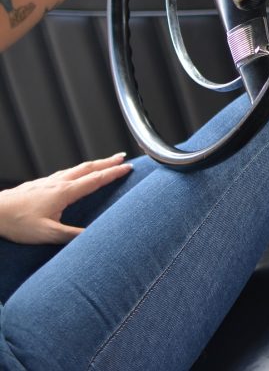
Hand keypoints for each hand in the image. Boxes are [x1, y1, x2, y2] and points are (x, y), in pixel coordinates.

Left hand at [0, 153, 132, 244]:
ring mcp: (47, 181)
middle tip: (122, 157)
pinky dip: (78, 170)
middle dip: (107, 162)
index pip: (95, 180)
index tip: (128, 167)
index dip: (113, 173)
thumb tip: (95, 236)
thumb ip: (72, 235)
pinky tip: (73, 175)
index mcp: (64, 192)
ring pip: (76, 168)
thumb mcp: (47, 233)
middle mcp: (58, 182)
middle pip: (88, 168)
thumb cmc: (17, 222)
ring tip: (103, 163)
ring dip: (93, 164)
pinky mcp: (38, 184)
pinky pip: (65, 172)